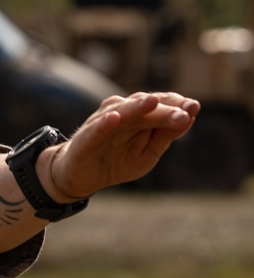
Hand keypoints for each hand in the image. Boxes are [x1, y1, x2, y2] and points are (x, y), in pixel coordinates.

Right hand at [41, 92, 200, 201]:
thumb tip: (189, 117)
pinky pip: (98, 127)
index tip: (195, 107)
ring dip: (138, 107)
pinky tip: (116, 118)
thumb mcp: (148, 153)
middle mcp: (122, 113)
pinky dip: (106, 122)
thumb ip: (165, 135)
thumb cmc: (117, 160)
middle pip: (146, 108)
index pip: (160, 106)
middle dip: (165, 109)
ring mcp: (103, 122)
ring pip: (123, 111)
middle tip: (186, 111)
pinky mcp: (87, 136)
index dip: (177, 105)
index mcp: (139, 116)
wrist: (83, 175)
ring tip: (153, 102)